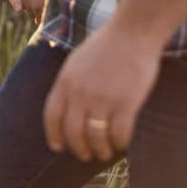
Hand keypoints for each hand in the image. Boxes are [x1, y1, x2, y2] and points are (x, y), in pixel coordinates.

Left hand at [43, 25, 161, 160]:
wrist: (134, 31)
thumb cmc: (107, 44)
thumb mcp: (76, 61)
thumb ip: (69, 84)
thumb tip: (65, 108)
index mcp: (65, 82)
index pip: (52, 117)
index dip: (53, 136)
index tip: (58, 147)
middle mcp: (80, 93)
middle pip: (73, 133)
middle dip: (78, 149)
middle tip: (85, 155)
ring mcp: (103, 99)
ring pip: (96, 138)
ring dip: (100, 150)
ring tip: (104, 153)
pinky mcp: (126, 103)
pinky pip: (119, 133)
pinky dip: (119, 143)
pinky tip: (121, 144)